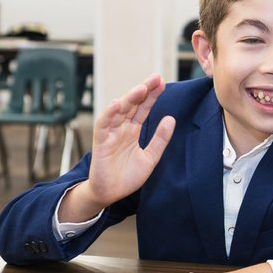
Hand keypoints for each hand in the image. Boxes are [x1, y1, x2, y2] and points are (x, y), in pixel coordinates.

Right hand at [59, 74, 175, 221]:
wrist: (110, 194)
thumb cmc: (128, 176)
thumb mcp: (151, 158)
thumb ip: (160, 139)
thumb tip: (171, 119)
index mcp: (133, 130)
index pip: (143, 108)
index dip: (152, 96)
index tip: (162, 83)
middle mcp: (121, 128)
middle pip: (133, 105)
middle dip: (143, 90)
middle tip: (155, 77)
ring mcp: (110, 133)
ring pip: (119, 111)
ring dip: (129, 98)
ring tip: (141, 88)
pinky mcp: (101, 142)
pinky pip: (103, 125)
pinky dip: (109, 114)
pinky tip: (117, 103)